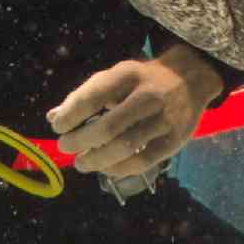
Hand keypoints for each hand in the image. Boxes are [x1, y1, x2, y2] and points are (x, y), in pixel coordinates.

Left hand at [45, 44, 223, 178]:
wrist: (190, 78)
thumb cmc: (142, 80)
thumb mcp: (115, 77)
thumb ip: (86, 95)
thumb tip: (53, 117)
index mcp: (128, 74)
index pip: (94, 96)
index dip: (71, 115)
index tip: (58, 127)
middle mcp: (147, 95)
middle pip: (107, 127)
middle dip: (80, 141)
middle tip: (65, 146)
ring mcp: (163, 119)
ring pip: (124, 147)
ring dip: (96, 160)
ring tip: (81, 162)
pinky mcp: (174, 140)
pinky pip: (142, 162)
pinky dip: (118, 169)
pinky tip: (105, 168)